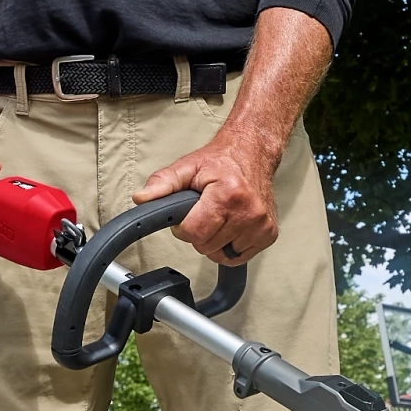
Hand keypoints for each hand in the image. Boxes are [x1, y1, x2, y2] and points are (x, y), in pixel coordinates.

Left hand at [142, 122, 280, 268]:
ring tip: (220, 217)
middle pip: (206, 246)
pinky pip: (239, 257)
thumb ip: (162, 183)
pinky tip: (232, 226)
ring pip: (222, 255)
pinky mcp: (269, 234)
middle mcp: (248, 211)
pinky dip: (231, 246)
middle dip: (200, 233)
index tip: (190, 212)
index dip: (184, 227)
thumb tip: (141, 198)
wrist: (252, 153)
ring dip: (215, 241)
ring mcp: (261, 225)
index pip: (194, 233)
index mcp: (227, 194)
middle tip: (205, 212)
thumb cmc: (220, 162)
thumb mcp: (187, 167)